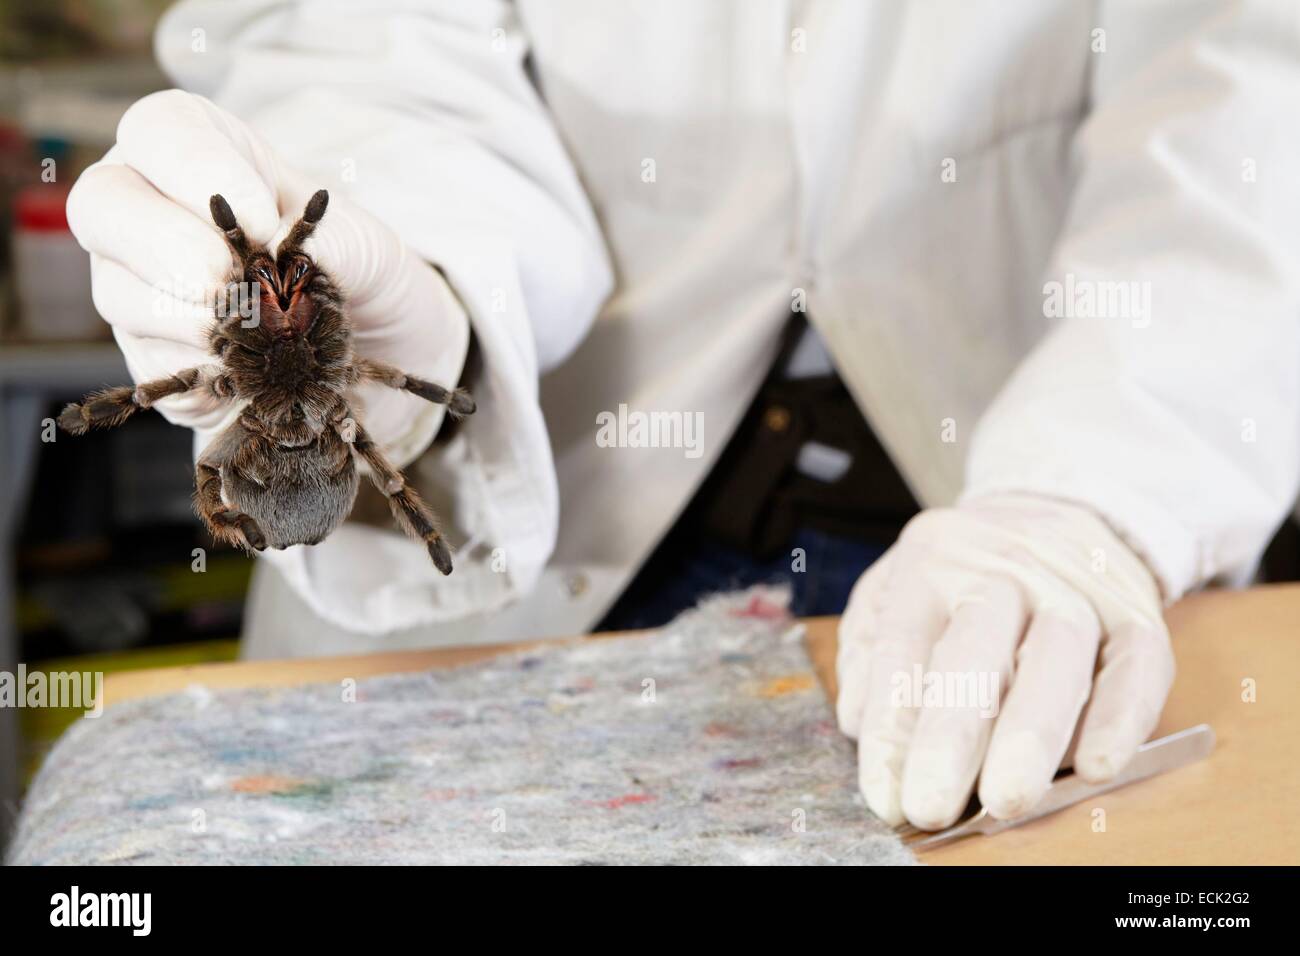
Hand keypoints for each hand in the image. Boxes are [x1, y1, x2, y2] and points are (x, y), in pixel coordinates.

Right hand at [66, 89, 467, 462]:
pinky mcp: (153, 358)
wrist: (375, 355)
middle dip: (167, 246)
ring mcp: (138, 286)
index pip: (160, 131)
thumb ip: (332, 241)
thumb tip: (279, 244)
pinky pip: (150, 365)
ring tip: (256, 334)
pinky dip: (203, 372)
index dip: (199, 170)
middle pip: (102, 205)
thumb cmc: (361, 275)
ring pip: (116, 293)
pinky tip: (249, 374)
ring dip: (188, 319)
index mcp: (203, 154)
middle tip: (230, 282)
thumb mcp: (368, 247)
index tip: (262, 222)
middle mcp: (150, 212)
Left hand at [836, 493, 1172, 828]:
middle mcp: (1001, 566)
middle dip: (952, 733)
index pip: (903, 645)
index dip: (892, 726)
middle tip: (933, 804)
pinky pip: (1134, 666)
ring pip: (1057, 655)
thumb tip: (864, 725)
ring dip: (1031, 736)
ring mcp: (1073, 586)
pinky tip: (1094, 768)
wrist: (1050, 514)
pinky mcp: (1134, 613)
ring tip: (1006, 800)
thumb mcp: (891, 593)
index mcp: (929, 562)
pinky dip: (1119, 720)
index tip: (886, 795)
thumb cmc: (956, 576)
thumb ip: (871, 656)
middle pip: (977, 646)